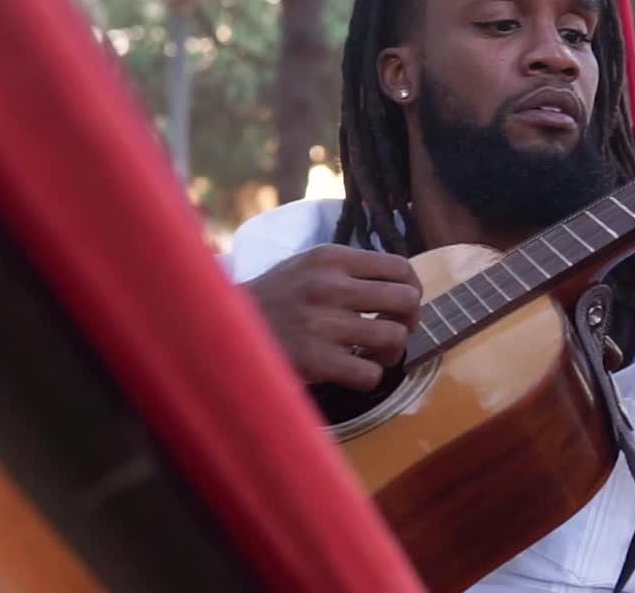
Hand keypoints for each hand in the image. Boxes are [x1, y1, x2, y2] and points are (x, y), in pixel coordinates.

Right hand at [241, 244, 421, 390]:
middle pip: (407, 300)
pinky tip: (355, 373)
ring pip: (395, 337)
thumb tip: (400, 284)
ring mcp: (323, 323)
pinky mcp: (316, 360)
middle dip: (408, 320)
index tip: (401, 306)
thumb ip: (349, 270)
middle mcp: (330, 285)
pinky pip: (371, 374)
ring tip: (375, 354)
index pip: (400, 267)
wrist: (222, 327)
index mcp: (331, 258)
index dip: (412, 290)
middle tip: (392, 331)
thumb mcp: (307, 266)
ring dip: (392, 352)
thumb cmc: (274, 299)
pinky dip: (370, 377)